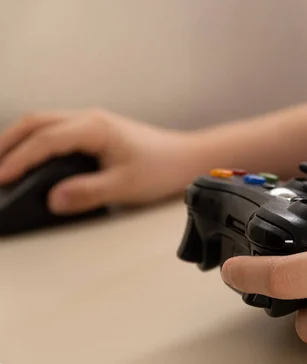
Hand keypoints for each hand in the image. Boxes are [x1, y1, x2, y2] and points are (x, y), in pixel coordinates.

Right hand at [0, 109, 195, 213]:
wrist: (186, 158)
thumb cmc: (161, 169)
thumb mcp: (125, 186)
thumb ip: (88, 192)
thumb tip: (53, 199)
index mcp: (95, 128)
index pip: (46, 140)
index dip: (19, 159)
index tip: (1, 179)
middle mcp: (90, 119)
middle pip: (36, 122)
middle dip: (8, 143)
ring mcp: (93, 122)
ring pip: (44, 122)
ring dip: (20, 139)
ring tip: (3, 164)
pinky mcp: (96, 131)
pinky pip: (56, 129)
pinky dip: (36, 141)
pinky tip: (32, 159)